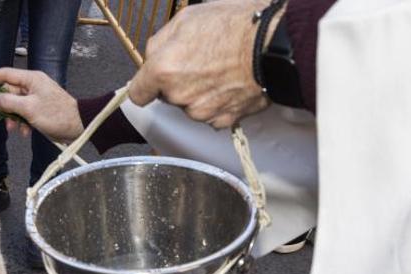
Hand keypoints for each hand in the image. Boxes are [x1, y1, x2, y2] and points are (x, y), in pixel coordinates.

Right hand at [0, 68, 83, 142]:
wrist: (79, 126)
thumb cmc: (55, 114)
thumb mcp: (29, 108)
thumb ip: (9, 102)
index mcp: (31, 79)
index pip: (5, 74)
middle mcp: (33, 85)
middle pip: (9, 91)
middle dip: (3, 106)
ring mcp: (37, 97)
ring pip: (16, 105)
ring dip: (13, 118)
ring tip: (13, 129)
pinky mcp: (41, 109)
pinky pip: (25, 113)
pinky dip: (23, 123)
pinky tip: (25, 132)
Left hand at [129, 0, 280, 127]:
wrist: (272, 45)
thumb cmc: (235, 26)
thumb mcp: (187, 17)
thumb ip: (161, 41)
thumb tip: (153, 54)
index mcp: (163, 70)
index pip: (138, 94)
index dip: (146, 85)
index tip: (153, 82)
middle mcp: (179, 95)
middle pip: (168, 97)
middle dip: (178, 82)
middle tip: (200, 61)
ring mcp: (201, 111)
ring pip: (191, 106)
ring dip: (199, 93)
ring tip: (220, 70)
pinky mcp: (223, 119)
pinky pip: (212, 114)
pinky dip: (219, 103)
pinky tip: (231, 83)